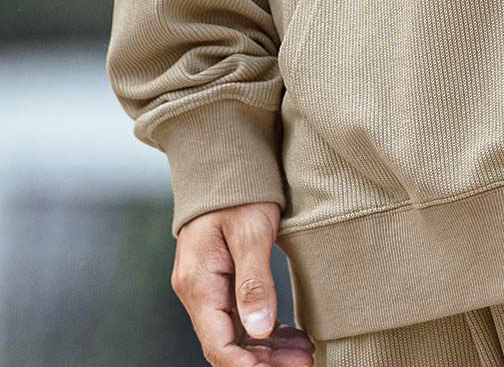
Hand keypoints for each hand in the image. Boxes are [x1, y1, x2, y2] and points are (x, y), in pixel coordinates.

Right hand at [171, 201, 314, 366]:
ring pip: (237, 334)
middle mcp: (198, 291)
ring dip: (268, 349)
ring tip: (305, 353)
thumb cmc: (238, 188)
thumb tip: (259, 332)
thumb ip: (254, 282)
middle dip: (265, 361)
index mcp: (199, 283)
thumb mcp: (251, 230)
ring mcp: (208, 286)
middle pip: (228, 344)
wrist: (224, 157)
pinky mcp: (222, 279)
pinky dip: (266, 331)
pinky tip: (291, 336)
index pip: (219, 345)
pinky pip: (241, 317)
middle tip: (306, 362)